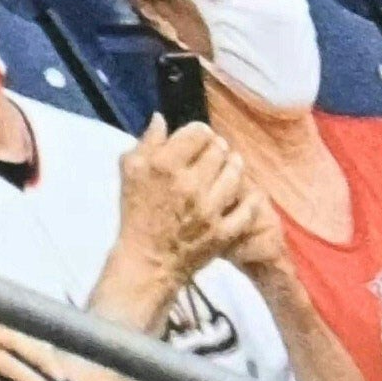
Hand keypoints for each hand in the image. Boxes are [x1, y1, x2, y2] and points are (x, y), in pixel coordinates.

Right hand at [121, 120, 273, 284]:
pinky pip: (248, 208)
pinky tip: (248, 193)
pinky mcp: (224, 231)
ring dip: (234, 165)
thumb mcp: (130, 173)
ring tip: (230, 166)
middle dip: (217, 147)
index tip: (198, 138)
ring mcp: (210, 209)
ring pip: (236, 173)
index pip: (198, 133)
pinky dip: (251, 199)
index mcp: (165, 166)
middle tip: (214, 153)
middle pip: (219, 150)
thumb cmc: (136, 215)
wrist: (146, 262)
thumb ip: (146, 142)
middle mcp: (191, 184)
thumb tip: (161, 119)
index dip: (200, 132)